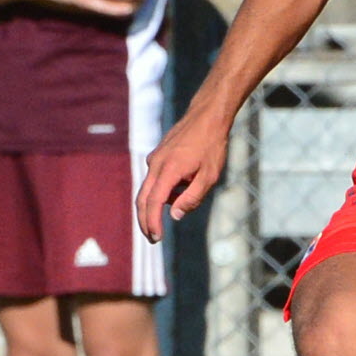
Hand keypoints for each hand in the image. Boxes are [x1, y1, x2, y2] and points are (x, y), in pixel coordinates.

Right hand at [137, 107, 230, 241]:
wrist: (207, 117)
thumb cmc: (212, 146)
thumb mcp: (209, 176)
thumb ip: (192, 198)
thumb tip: (174, 216)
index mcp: (167, 171)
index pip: (154, 203)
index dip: (152, 223)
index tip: (156, 238)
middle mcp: (155, 164)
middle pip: (143, 199)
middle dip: (146, 221)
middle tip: (153, 239)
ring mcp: (154, 159)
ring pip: (148, 189)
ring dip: (157, 205)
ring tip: (179, 204)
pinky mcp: (157, 156)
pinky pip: (155, 178)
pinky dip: (163, 190)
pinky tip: (182, 187)